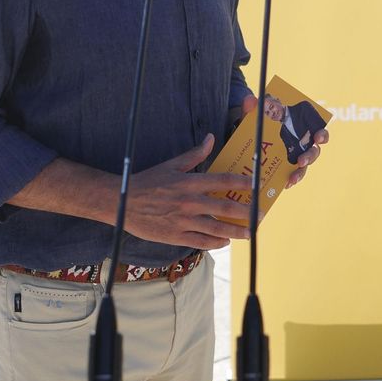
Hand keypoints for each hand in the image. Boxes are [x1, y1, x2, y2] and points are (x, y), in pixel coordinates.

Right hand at [126, 135, 254, 248]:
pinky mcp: (175, 236)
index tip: (256, 186)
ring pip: (216, 228)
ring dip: (236, 231)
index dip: (242, 184)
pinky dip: (215, 242)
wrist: (122, 202)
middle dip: (246, 212)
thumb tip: (210, 137)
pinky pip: (200, 242)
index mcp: (190, 182)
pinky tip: (224, 241)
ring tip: (249, 233)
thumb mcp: (171, 165)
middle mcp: (189, 202)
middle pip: (225, 208)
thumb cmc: (148, 181)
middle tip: (259, 215)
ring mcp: (183, 221)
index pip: (223, 182)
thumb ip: (194, 154)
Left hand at [240, 95, 327, 188]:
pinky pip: (292, 176)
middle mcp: (302, 145)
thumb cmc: (261, 124)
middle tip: (301, 160)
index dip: (322, 135)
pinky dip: (290, 180)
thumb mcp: (255, 116)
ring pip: (304, 167)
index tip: (318, 137)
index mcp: (301, 130)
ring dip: (300, 173)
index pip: (318, 132)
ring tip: (292, 178)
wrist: (250, 138)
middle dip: (310, 156)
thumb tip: (251, 100)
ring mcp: (295, 158)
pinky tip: (285, 184)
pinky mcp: (286, 169)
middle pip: (314, 152)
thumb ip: (252, 108)